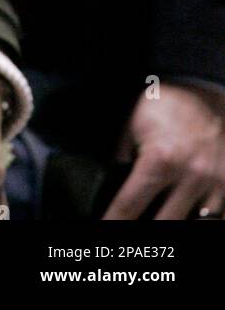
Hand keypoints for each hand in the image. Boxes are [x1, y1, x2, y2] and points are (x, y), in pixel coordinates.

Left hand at [103, 83, 224, 219]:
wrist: (202, 89)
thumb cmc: (165, 105)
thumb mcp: (133, 124)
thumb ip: (122, 156)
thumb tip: (111, 180)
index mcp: (160, 159)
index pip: (130, 205)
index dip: (114, 221)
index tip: (105, 227)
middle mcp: (189, 175)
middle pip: (162, 224)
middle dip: (142, 230)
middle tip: (131, 232)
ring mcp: (214, 182)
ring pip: (193, 225)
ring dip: (175, 224)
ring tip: (162, 219)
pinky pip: (218, 217)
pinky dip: (202, 219)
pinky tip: (189, 217)